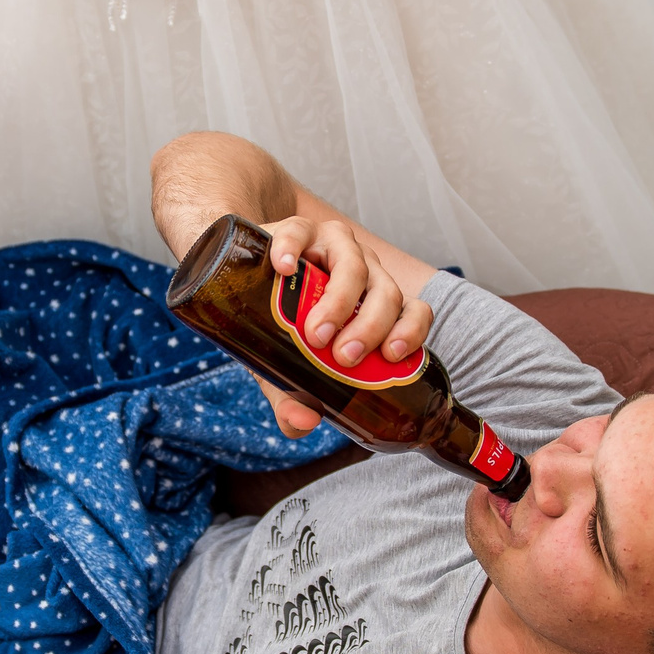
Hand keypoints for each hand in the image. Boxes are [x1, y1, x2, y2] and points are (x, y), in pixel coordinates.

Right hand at [251, 213, 429, 434]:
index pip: (413, 311)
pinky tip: (284, 268)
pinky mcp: (297, 229)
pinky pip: (300, 233)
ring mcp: (332, 246)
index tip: (392, 356)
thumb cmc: (276, 325)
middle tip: (344, 357)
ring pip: (354, 265)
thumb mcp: (286, 366)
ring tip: (315, 333)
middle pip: (386, 293)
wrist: (240, 280)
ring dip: (340, 302)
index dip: (410, 331)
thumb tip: (303, 424)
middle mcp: (362, 271)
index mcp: (374, 301)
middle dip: (370, 327)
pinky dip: (293, 249)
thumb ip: (295, 396)